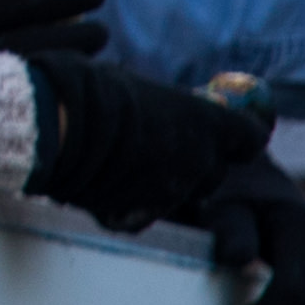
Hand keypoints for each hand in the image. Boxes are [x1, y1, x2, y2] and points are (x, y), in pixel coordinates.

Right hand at [19, 49, 269, 238]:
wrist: (54, 124)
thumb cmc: (92, 89)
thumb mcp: (139, 86)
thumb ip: (167, 107)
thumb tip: (166, 107)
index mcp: (206, 123)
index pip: (250, 137)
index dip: (240, 136)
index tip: (228, 132)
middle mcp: (198, 162)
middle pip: (214, 171)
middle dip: (195, 161)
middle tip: (160, 145)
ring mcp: (171, 195)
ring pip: (179, 194)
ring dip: (160, 182)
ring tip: (122, 161)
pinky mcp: (140, 218)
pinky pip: (144, 213)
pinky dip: (130, 203)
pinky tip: (102, 182)